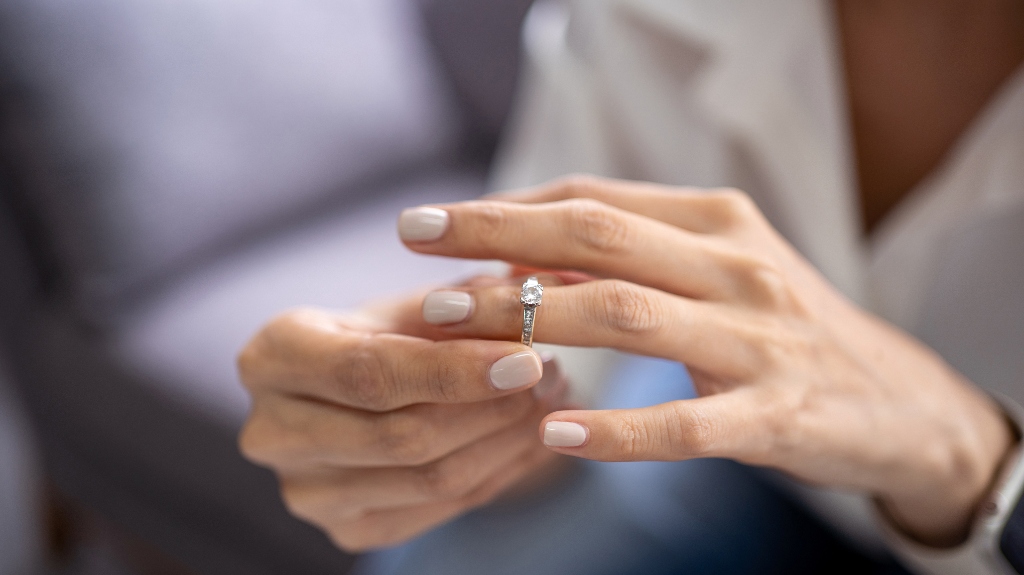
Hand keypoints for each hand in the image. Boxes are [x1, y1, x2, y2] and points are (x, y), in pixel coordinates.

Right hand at [237, 286, 567, 551]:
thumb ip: (467, 302)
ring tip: (553, 397)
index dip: (453, 370)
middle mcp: (271, 432)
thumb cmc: (386, 335)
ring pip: (429, 478)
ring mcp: (306, 491)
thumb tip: (538, 293)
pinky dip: (500, 470)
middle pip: (402, 435)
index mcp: (273, 356)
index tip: (526, 358)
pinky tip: (533, 435)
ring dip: (507, 439)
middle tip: (552, 375)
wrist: (353, 394)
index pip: (369, 372)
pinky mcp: (344, 530)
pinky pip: (441, 507)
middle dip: (492, 407)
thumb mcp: (414, 305)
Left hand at [398, 175, 1015, 546]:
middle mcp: (737, 266)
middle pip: (597, 239)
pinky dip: (615, 428)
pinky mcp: (777, 413)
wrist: (899, 402)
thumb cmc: (785, 330)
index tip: (434, 220)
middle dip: (495, 240)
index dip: (507, 206)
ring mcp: (759, 340)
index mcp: (718, 221)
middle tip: (416, 250)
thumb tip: (524, 248)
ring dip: (531, 318)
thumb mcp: (720, 271)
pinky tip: (554, 432)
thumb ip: (638, 254)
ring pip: (626, 316)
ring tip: (453, 326)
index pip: (594, 199)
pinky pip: (683, 423)